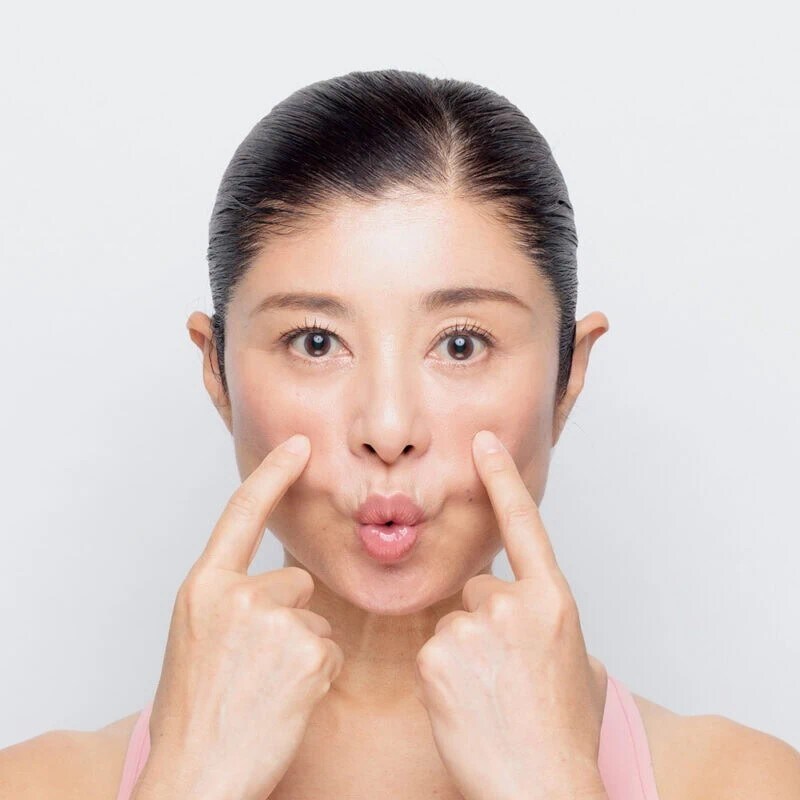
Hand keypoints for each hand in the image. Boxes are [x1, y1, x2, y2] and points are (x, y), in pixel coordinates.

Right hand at [141, 434, 343, 799]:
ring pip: (316, 618)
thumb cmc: (196, 713)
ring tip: (267, 690)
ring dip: (304, 650)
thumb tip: (282, 585)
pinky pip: (330, 650)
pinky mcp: (307, 651)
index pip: (241, 514)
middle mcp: (236, 595)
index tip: (300, 444)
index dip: (273, 475)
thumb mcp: (197, 638)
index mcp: (203, 588)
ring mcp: (272, 621)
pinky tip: (286, 702)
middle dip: (289, 616)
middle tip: (259, 667)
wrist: (196, 776)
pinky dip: (317, 676)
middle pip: (296, 581)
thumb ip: (231, 600)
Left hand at [412, 430, 608, 799]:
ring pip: (452, 623)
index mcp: (554, 602)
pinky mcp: (436, 655)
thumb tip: (540, 618)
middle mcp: (514, 605)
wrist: (538, 787)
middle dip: (482, 622)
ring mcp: (474, 627)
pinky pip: (431, 651)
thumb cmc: (560, 735)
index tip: (483, 441)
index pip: (523, 525)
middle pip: (477, 589)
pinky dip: (441, 675)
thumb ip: (555, 627)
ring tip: (487, 696)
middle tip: (501, 673)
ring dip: (461, 654)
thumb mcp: (578, 667)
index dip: (501, 480)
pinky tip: (464, 704)